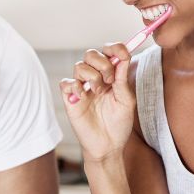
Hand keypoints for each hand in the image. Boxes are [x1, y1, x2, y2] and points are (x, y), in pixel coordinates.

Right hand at [60, 43, 135, 161]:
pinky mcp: (70, 99)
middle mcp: (96, 79)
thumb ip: (123, 79)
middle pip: (91, 54)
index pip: (109, 53)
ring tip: (98, 92)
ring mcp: (82, 88)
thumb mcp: (126, 100)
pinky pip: (66, 83)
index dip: (114, 48)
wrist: (108, 146)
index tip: (122, 54)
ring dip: (91, 76)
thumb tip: (124, 58)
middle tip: (110, 80)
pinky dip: (75, 86)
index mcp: (111, 77)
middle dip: (102, 62)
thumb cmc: (119, 124)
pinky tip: (83, 96)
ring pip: (79, 66)